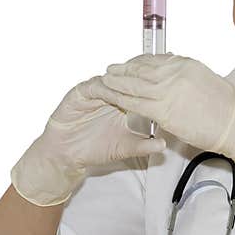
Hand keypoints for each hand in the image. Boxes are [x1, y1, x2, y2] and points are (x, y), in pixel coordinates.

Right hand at [11, 76, 167, 206]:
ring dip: (122, 83)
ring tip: (133, 86)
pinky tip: (110, 92)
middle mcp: (110, 94)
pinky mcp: (79, 94)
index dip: (152, 88)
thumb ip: (144, 145)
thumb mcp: (125, 148)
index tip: (167, 87)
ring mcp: (95, 92)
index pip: (140, 89)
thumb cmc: (95, 148)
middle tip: (152, 79)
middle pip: (127, 80)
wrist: (68, 155)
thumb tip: (163, 145)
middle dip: (140, 80)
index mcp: (123, 103)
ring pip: (111, 81)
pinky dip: (102, 88)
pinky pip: (92, 87)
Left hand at [93, 53, 234, 194]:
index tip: (128, 64)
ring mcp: (167, 90)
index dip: (137, 62)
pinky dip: (120, 98)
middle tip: (110, 70)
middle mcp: (174, 73)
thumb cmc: (226, 109)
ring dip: (116, 82)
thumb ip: (186, 77)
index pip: (154, 59)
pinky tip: (111, 98)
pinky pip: (134, 101)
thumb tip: (176, 76)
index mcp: (185, 64)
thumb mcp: (205, 82)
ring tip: (104, 81)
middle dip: (123, 70)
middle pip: (140, 68)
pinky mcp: (163, 109)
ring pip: (133, 84)